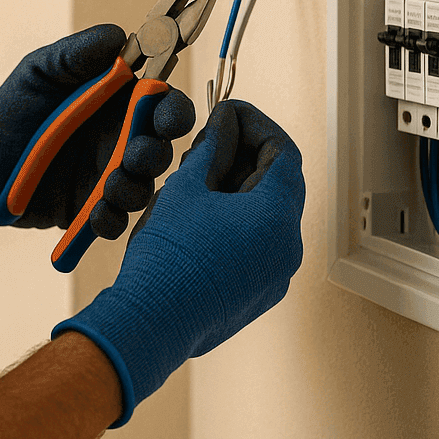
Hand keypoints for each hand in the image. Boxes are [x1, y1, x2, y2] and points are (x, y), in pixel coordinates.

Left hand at [0, 25, 195, 246]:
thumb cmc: (13, 110)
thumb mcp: (38, 72)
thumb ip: (77, 54)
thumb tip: (120, 36)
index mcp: (118, 102)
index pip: (162, 103)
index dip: (174, 110)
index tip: (166, 117)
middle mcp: (121, 140)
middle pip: (161, 148)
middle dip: (155, 153)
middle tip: (135, 155)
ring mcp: (108, 177)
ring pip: (142, 187)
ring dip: (133, 188)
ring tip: (109, 187)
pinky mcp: (91, 210)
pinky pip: (115, 221)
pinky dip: (111, 219)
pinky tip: (95, 213)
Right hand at [53, 98, 304, 425]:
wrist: (151, 325)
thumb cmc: (167, 255)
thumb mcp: (186, 188)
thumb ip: (212, 148)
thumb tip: (224, 123)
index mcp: (277, 217)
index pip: (284, 152)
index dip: (256, 125)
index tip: (227, 113)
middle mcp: (288, 248)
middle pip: (279, 185)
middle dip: (246, 156)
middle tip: (209, 142)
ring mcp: (276, 277)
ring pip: (267, 217)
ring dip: (239, 189)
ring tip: (198, 178)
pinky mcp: (258, 295)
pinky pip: (258, 247)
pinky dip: (237, 221)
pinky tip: (200, 215)